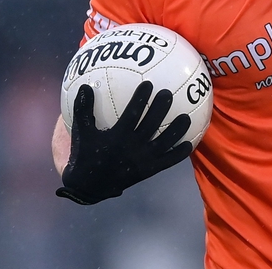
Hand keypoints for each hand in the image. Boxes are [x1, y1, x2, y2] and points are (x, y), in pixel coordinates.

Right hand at [56, 82, 192, 204]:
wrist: (89, 186)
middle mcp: (133, 148)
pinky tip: (188, 144)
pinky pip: (167, 162)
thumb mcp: (82, 132)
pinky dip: (178, 154)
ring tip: (185, 117)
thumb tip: (84, 86)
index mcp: (117, 137)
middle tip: (168, 93)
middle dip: (161, 108)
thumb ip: (83, 109)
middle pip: (152, 124)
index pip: (133, 114)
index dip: (141, 98)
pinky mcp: (148, 171)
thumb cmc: (85, 154)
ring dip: (176, 130)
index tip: (149, 85)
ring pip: (164, 142)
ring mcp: (142, 160)